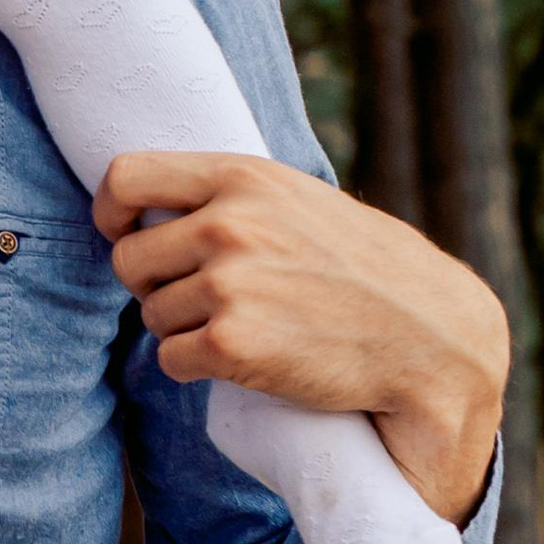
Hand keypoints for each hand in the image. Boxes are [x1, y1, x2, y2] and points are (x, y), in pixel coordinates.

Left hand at [94, 151, 506, 524]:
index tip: (122, 233)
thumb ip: (235, 196)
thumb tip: (150, 205)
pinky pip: (171, 359)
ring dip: (183, 329)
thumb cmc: (365, 271)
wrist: (431, 340)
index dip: (111, 212)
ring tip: (246, 327)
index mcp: (243, 178)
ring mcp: (229, 283)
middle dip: (154, 285)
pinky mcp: (231, 343)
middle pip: (129, 258)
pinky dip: (198, 368)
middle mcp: (230, 223)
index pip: (125, 176)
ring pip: (151, 314)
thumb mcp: (301, 204)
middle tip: (204, 299)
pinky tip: (247, 361)